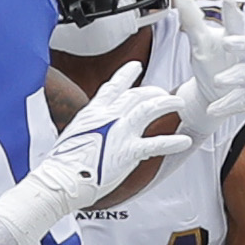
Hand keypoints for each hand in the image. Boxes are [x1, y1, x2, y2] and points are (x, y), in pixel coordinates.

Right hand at [40, 59, 190, 212]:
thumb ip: (90, 130)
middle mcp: (108, 116)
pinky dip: (173, 142)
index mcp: (94, 112)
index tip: (136, 66)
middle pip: (137, 94)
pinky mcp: (128, 151)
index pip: (113, 86)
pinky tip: (184, 141)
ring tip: (179, 104)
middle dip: (154, 92)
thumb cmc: (62, 164)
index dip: (127, 74)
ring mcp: (120, 131)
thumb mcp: (74, 136)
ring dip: (167, 104)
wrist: (61, 179)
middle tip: (164, 94)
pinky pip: (157, 142)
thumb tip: (95, 135)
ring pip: (150, 108)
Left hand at [171, 0, 244, 137]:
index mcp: (235, 37)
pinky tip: (213, 109)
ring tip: (218, 80)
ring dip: (234, 78)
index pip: (236, 23)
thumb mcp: (200, 41)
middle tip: (227, 41)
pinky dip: (228, 105)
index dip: (233, 13)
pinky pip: (242, 100)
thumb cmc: (212, 60)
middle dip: (240, 43)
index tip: (229, 0)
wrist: (214, 91)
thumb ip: (192, 20)